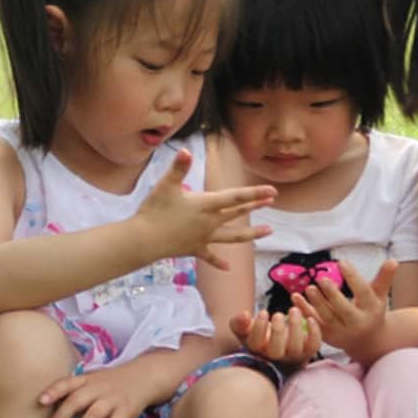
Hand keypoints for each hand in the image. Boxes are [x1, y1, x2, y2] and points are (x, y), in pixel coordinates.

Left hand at [38, 367, 144, 417]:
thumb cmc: (110, 382)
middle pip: (76, 401)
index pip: (67, 382)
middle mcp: (98, 388)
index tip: (41, 401)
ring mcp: (112, 399)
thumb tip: (49, 410)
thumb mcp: (93, 380)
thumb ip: (75, 391)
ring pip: (93, 415)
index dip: (54, 391)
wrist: (143, 377)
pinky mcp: (126, 411)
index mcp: (87, 380)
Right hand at [136, 149, 275, 270]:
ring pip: (233, 236)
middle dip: (255, 205)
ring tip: (268, 232)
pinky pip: (210, 256)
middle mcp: (210, 222)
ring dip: (251, 234)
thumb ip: (178, 168)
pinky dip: (219, 262)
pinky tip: (229, 268)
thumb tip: (185, 150)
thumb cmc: (154, 211)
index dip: (255, 193)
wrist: (144, 241)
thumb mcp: (166, 185)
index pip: (235, 197)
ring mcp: (204, 237)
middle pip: (237, 213)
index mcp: (206, 205)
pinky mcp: (195, 249)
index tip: (272, 191)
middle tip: (272, 200)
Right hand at [230, 305, 322, 364]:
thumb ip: (239, 322)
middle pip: (276, 350)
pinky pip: (314, 345)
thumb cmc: (259, 336)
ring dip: (295, 329)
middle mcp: (275, 356)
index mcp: (257, 350)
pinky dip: (315, 333)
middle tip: (278, 315)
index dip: (259, 328)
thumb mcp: (245, 328)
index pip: (256, 344)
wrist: (279, 346)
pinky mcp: (308, 351)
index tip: (263, 312)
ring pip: (296, 348)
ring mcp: (293, 355)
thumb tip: (244, 314)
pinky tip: (310, 318)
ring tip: (294, 310)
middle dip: (277, 331)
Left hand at [291, 258, 396, 357]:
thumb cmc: (373, 310)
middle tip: (322, 279)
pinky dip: (304, 310)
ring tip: (309, 288)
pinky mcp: (327, 336)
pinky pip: (314, 322)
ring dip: (317, 303)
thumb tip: (393, 260)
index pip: (362, 292)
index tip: (342, 261)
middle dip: (332, 295)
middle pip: (343, 309)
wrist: (368, 341)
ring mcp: (341, 332)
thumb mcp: (380, 295)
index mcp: (371, 309)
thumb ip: (384, 278)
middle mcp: (357, 322)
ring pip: (327, 318)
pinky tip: (295, 297)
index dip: (352, 277)